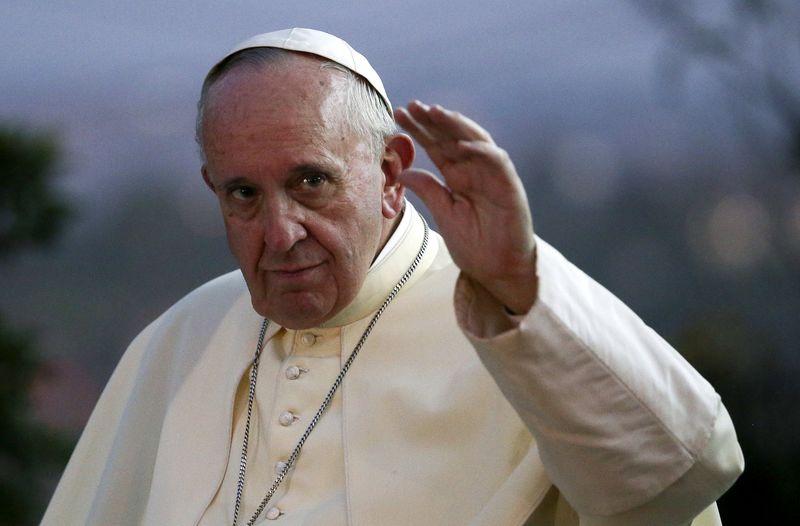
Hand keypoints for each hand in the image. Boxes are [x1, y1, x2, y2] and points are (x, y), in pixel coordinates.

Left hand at [394, 101, 537, 313]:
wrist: (497, 270)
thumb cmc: (474, 244)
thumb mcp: (443, 214)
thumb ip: (427, 190)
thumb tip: (403, 171)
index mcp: (457, 176)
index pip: (436, 146)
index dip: (419, 130)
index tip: (399, 116)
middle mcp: (475, 170)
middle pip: (452, 137)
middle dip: (433, 121)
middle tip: (412, 106)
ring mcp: (493, 176)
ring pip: (475, 141)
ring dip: (456, 126)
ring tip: (435, 113)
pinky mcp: (510, 186)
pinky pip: (497, 161)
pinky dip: (480, 151)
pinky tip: (460, 145)